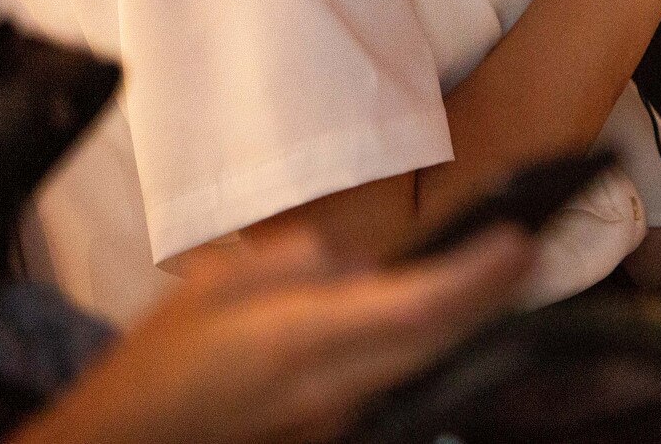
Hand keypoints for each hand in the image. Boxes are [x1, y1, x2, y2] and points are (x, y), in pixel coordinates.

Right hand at [15, 229, 531, 443]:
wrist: (129, 443)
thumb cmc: (162, 357)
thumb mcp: (217, 284)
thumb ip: (296, 265)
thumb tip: (359, 262)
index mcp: (300, 339)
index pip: (416, 307)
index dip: (476, 275)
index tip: (517, 238)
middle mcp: (333, 387)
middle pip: (437, 340)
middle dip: (493, 296)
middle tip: (531, 249)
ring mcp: (337, 417)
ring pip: (423, 365)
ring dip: (469, 321)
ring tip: (506, 273)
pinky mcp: (332, 431)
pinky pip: (397, 381)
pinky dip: (432, 345)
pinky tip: (450, 317)